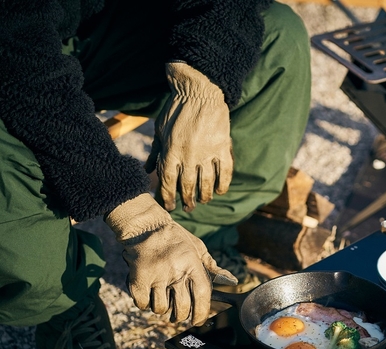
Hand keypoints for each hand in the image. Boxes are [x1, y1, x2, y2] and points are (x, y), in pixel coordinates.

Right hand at [105, 193, 236, 324]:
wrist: (146, 226)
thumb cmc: (175, 239)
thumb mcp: (198, 248)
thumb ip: (212, 266)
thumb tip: (231, 280)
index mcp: (192, 264)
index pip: (202, 294)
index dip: (202, 312)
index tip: (198, 320)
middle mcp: (175, 271)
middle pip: (181, 307)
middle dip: (181, 315)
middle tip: (179, 314)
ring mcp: (156, 276)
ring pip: (161, 308)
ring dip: (162, 309)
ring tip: (163, 300)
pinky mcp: (138, 279)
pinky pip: (142, 303)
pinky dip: (145, 303)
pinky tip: (149, 295)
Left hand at [146, 62, 232, 212]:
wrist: (200, 91)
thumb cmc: (176, 110)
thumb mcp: (161, 131)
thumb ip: (155, 152)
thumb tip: (147, 170)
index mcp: (171, 151)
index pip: (168, 182)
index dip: (168, 197)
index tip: (170, 206)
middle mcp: (189, 155)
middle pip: (188, 186)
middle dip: (187, 200)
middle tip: (188, 207)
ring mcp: (207, 152)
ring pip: (207, 182)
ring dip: (204, 195)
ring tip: (203, 200)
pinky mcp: (223, 147)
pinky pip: (225, 171)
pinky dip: (223, 184)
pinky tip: (220, 191)